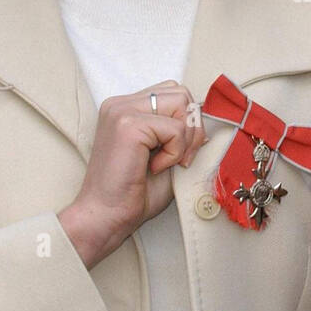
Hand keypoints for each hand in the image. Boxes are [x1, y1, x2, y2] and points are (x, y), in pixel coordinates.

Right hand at [58, 81, 205, 267]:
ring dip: (185, 138)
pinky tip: (156, 168)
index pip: (174, 92)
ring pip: (182, 103)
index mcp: (126, 107)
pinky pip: (176, 128)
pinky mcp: (128, 125)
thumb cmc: (132, 193)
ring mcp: (122, 111)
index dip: (187, 121)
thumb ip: (180, 133)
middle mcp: (121, 103)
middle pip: (181, 93)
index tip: (182, 153)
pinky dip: (175, 152)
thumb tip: (205, 119)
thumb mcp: (164, 154)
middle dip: (192, 127)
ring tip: (169, 162)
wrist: (105, 218)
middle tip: (180, 159)